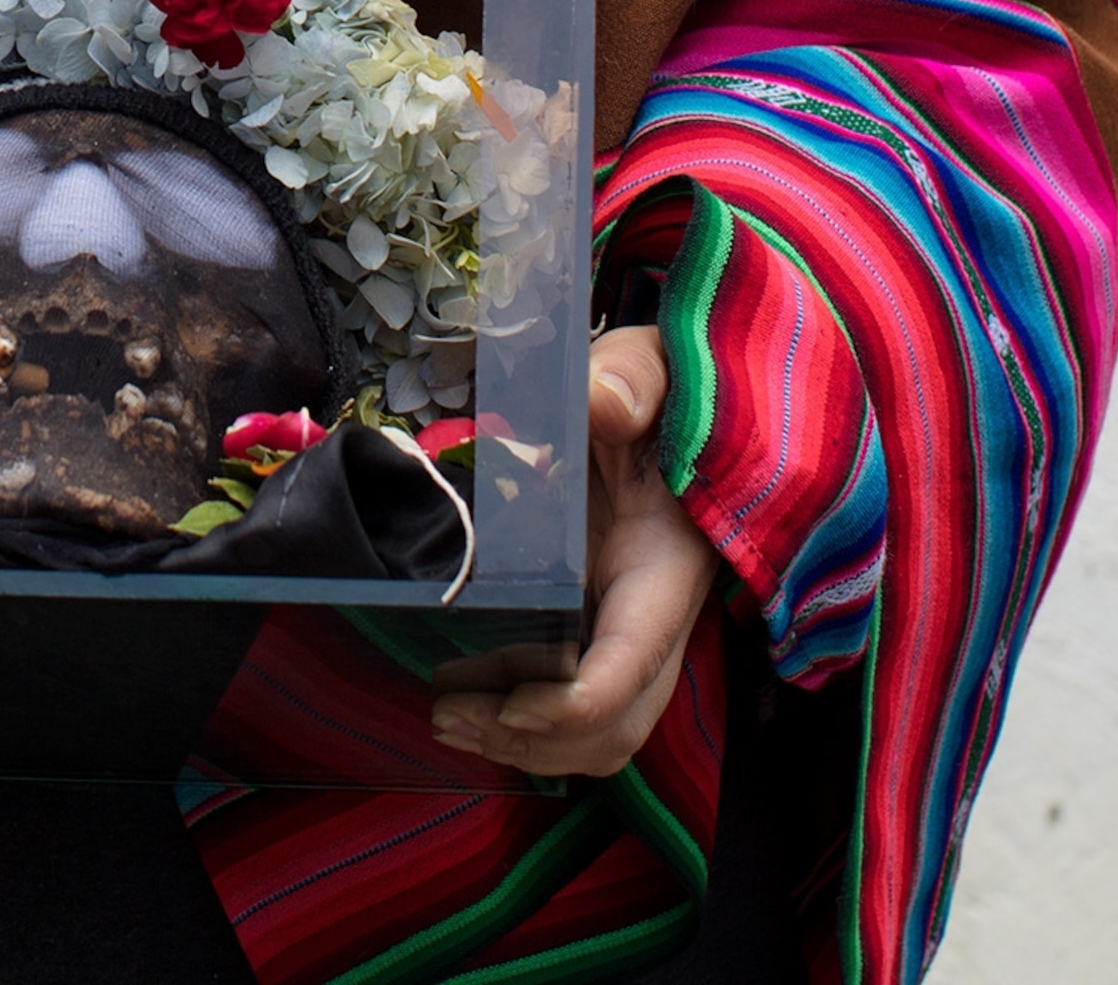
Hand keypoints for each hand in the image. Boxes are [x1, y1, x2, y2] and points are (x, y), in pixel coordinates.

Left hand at [429, 326, 716, 777]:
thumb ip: (629, 381)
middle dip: (539, 741)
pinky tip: (470, 705)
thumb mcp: (644, 370)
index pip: (634, 667)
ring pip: (601, 735)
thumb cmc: (651, 391)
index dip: (574, 705)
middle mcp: (657, 618)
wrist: (666, 408)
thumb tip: (601, 400)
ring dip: (528, 746)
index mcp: (667, 566)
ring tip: (450, 720)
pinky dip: (529, 728)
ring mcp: (633, 634)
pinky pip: (579, 711)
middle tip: (451, 717)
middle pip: (616, 725)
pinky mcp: (605, 634)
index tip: (509, 705)